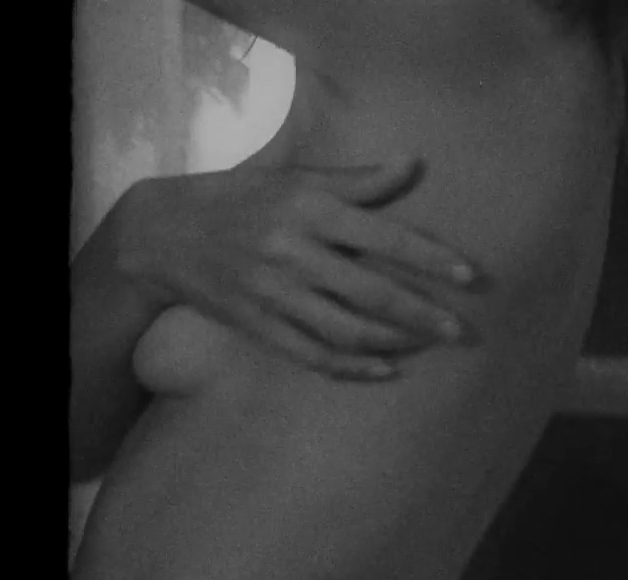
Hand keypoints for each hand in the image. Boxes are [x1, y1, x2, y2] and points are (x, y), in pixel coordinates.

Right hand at [117, 155, 475, 378]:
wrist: (158, 235)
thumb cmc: (238, 197)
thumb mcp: (292, 176)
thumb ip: (355, 180)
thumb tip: (412, 162)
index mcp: (306, 208)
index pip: (382, 236)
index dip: (429, 258)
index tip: (468, 276)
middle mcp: (292, 252)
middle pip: (371, 293)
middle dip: (422, 314)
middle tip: (459, 329)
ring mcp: (273, 294)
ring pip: (346, 330)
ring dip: (393, 342)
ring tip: (427, 344)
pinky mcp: (257, 326)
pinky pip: (312, 355)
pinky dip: (352, 368)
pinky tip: (385, 370)